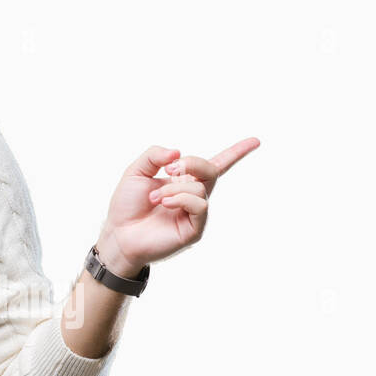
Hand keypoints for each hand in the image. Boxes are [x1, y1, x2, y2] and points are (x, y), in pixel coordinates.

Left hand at [95, 137, 261, 276]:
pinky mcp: (194, 229)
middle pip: (210, 169)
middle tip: (170, 168)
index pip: (216, 164)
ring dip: (175, 187)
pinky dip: (181, 198)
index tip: (256, 141)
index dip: (237, 152)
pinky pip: (200, 205)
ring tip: (155, 198)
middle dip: (192, 162)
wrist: (119, 234)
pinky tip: (165, 203)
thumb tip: (178, 152)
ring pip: (200, 187)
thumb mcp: (136, 171)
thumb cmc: (127, 205)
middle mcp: (194, 195)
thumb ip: (154, 155)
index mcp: (184, 180)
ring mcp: (195, 213)